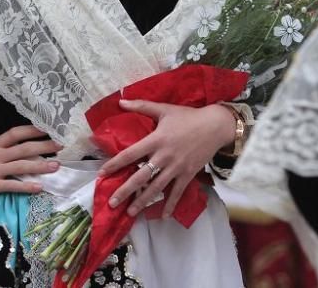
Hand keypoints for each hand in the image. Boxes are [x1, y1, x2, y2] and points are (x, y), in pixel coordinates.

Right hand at [0, 125, 61, 207]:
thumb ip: (5, 152)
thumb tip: (28, 150)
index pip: (15, 133)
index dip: (32, 130)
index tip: (49, 128)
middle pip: (23, 148)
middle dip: (43, 146)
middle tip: (61, 145)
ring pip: (20, 165)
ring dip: (40, 166)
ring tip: (56, 167)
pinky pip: (11, 185)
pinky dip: (26, 186)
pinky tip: (39, 187)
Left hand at [100, 99, 236, 217]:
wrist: (215, 126)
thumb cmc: (187, 117)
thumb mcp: (164, 109)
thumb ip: (141, 106)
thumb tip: (120, 101)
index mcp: (156, 140)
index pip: (131, 154)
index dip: (116, 164)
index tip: (102, 173)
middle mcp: (164, 156)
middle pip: (141, 176)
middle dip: (125, 191)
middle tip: (112, 203)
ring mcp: (177, 168)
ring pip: (157, 188)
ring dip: (143, 201)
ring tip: (131, 213)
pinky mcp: (188, 174)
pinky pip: (178, 192)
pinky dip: (171, 205)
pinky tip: (163, 216)